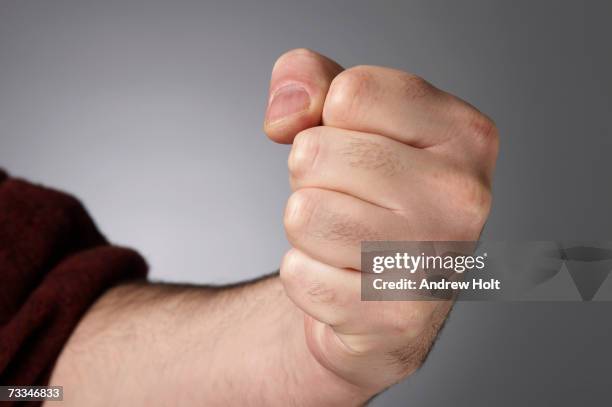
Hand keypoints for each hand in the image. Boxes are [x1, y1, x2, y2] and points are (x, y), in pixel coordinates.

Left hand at [265, 49, 497, 393]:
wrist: (383, 291)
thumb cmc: (368, 196)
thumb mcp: (347, 118)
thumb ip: (310, 79)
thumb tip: (290, 111)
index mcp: (464, 134)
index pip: (348, 94)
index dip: (329, 120)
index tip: (358, 145)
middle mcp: (462, 196)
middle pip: (313, 154)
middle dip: (311, 177)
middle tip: (349, 199)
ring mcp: (435, 262)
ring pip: (302, 215)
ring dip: (306, 228)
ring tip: (347, 238)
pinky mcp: (397, 319)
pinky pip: (299, 275)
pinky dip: (307, 276)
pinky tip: (346, 279)